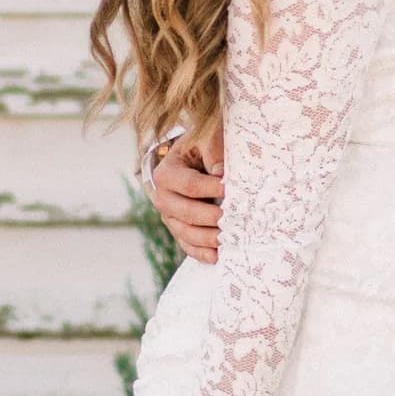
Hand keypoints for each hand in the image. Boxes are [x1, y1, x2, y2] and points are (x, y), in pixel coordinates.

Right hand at [150, 132, 224, 266]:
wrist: (193, 156)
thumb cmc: (202, 146)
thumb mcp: (206, 138)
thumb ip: (213, 151)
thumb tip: (220, 174)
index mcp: (166, 173)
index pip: (189, 185)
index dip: (211, 189)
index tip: (231, 190)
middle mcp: (162, 197)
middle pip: (185, 212)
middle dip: (210, 218)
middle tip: (233, 219)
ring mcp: (168, 216)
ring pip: (185, 232)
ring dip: (207, 238)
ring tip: (228, 239)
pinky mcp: (177, 228)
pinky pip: (186, 245)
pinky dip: (200, 253)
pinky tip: (216, 257)